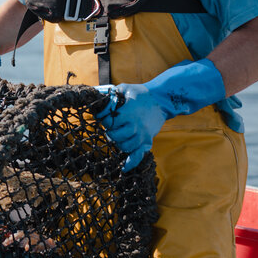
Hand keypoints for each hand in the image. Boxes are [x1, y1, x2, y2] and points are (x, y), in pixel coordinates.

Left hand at [94, 59, 224, 170]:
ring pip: (125, 146)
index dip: (103, 119)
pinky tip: (124, 168)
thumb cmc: (141, 93)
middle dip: (109, 132)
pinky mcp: (148, 140)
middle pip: (115, 136)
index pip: (109, 122)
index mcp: (128, 113)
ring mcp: (142, 135)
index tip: (103, 116)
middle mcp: (135, 126)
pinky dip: (132, 163)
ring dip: (118, 143)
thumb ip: (110, 93)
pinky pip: (139, 155)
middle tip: (110, 127)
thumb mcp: (124, 89)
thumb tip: (95, 96)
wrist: (162, 99)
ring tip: (117, 136)